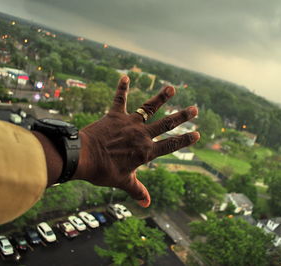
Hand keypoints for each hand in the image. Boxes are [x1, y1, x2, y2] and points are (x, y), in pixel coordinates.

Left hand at [73, 76, 199, 206]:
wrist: (83, 158)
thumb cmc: (103, 172)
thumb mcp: (123, 182)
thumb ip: (138, 191)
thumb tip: (147, 204)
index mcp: (145, 152)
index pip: (170, 145)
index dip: (184, 140)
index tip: (197, 134)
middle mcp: (141, 135)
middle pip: (166, 124)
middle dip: (182, 116)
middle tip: (195, 109)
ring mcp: (129, 123)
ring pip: (149, 108)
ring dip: (161, 98)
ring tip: (171, 88)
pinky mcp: (115, 116)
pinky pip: (119, 100)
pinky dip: (122, 88)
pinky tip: (125, 76)